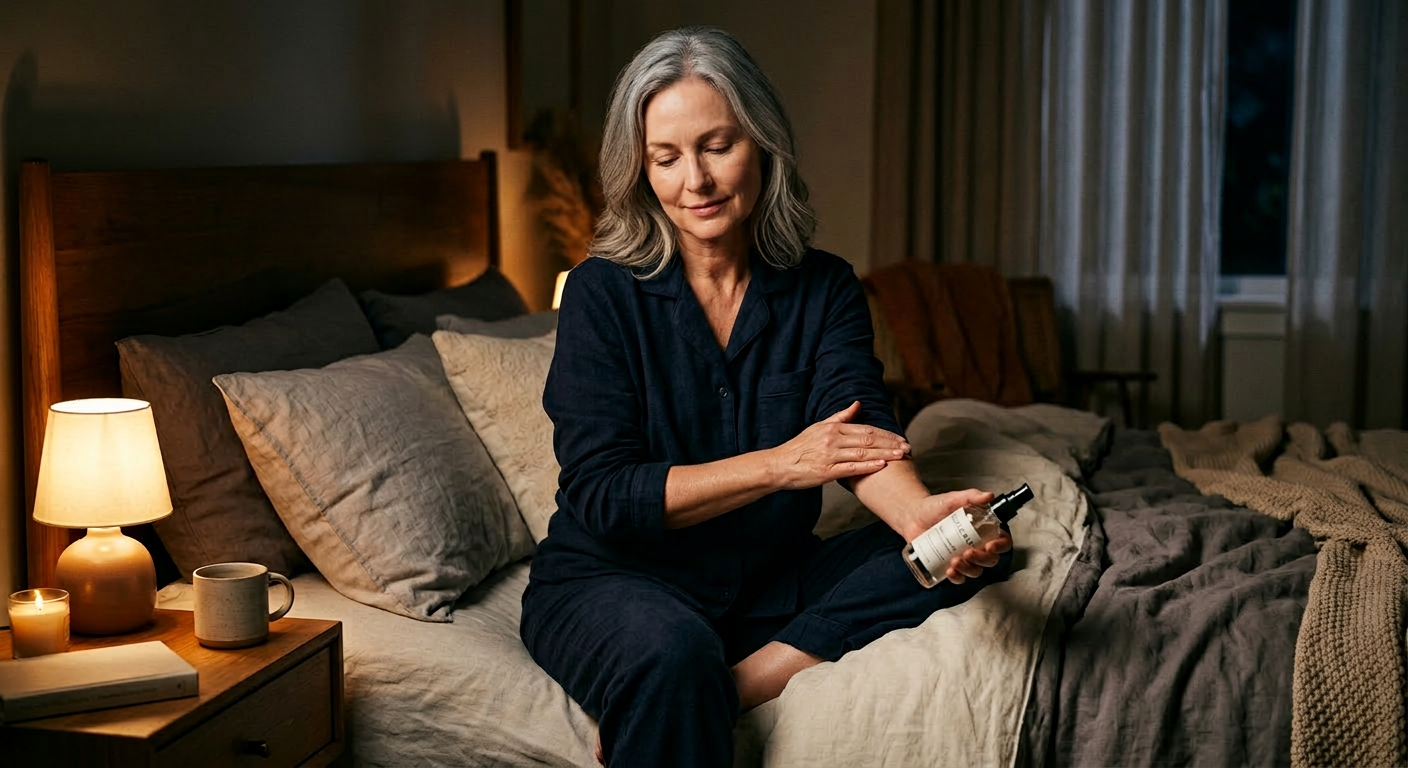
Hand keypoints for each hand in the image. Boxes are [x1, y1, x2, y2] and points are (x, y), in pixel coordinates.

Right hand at [767, 401, 909, 490]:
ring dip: (884, 455)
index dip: (886, 434)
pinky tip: (882, 466)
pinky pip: (851, 468)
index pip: (866, 430)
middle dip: (890, 444)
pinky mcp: (826, 471)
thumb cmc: (800, 447)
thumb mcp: (819, 427)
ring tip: (900, 456)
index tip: (901, 439)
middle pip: (868, 441)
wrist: (780, 464)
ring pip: (863, 454)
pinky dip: (868, 467)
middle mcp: (833, 440)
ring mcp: (830, 456)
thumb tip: (858, 404)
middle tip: (907, 448)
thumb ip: (841, 416)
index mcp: (833, 428)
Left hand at [902, 488, 1013, 584]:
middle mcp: (976, 546)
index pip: (1002, 541)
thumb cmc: (934, 507)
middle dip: (981, 559)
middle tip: (968, 553)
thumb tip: (988, 496)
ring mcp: (963, 557)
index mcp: (983, 530)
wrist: (912, 516)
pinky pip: (959, 577)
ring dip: (969, 569)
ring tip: (955, 561)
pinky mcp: (949, 565)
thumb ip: (971, 496)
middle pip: (990, 560)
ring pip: (975, 571)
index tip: (991, 545)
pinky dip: (957, 577)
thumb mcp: (952, 499)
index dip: (1001, 546)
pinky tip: (950, 571)